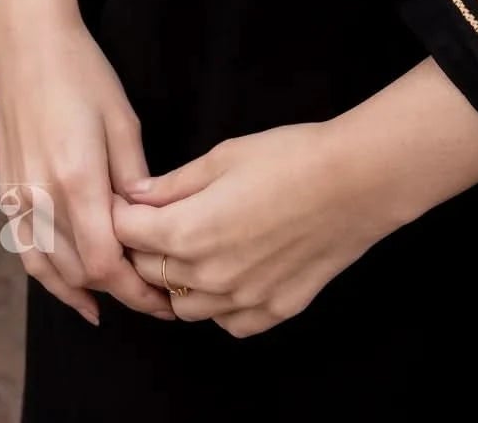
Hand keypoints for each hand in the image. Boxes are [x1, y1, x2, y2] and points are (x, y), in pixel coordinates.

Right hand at [0, 0, 176, 327]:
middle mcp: (41, 198)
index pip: (105, 262)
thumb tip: (150, 224)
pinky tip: (76, 292)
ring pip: (51, 271)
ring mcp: (18, 199)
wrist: (27, 45)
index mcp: (76, 179)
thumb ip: (134, 178)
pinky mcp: (6, 195)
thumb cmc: (82, 73)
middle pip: (80, 272)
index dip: (135, 289)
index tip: (165, 299)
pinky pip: (27, 252)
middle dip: (120, 292)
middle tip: (158, 297)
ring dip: (86, 291)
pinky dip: (51, 278)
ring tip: (124, 300)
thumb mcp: (123, 119)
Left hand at [110, 121, 397, 337]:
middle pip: (148, 272)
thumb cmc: (291, 157)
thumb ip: (174, 183)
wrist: (356, 181)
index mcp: (188, 231)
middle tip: (156, 220)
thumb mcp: (224, 156)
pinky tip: (231, 272)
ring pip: (183, 307)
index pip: (127, 234)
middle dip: (144, 246)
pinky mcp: (272, 311)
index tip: (126, 202)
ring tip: (194, 248)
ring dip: (177, 281)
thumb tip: (135, 194)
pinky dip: (219, 303)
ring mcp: (241, 300)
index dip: (121, 213)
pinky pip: (227, 321)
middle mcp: (208, 275)